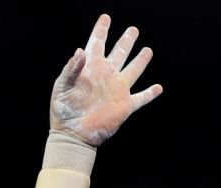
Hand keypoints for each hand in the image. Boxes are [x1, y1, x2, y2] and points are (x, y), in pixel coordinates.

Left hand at [50, 14, 162, 146]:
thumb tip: (80, 50)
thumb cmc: (63, 110)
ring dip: (141, 61)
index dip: (102, 30)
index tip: (106, 18)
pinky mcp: (125, 106)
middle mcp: (106, 75)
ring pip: (133, 70)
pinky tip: (158, 88)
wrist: (73, 135)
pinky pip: (141, 98)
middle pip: (119, 52)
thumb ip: (71, 68)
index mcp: (90, 68)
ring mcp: (117, 90)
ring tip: (147, 50)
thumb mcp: (62, 86)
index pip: (97, 43)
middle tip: (133, 30)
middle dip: (126, 41)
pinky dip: (150, 93)